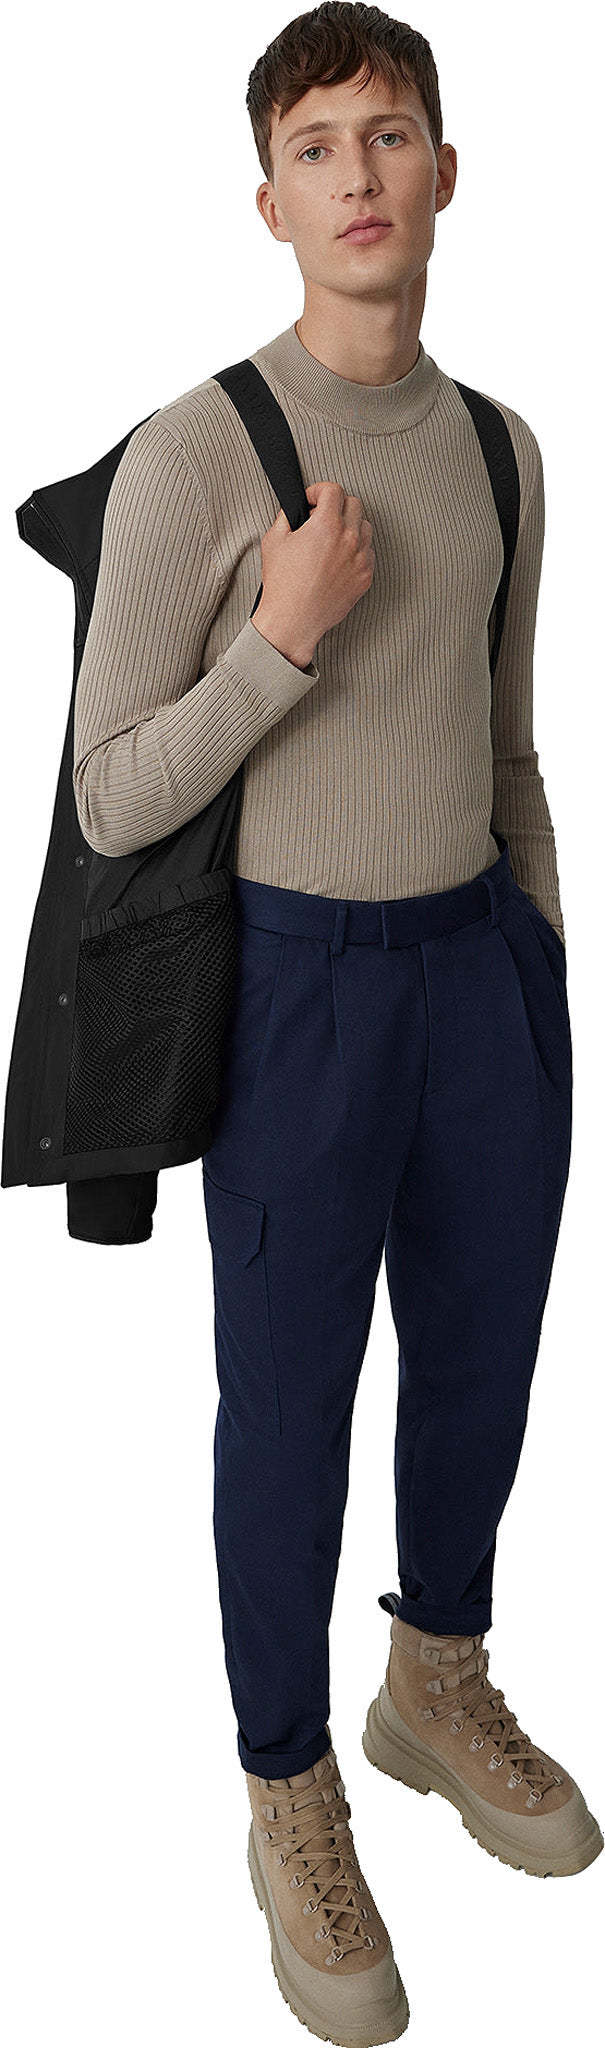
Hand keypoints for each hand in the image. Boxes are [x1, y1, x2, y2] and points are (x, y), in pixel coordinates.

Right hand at [252, 480, 374, 668]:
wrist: (293, 621)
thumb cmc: (282, 585)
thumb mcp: (273, 540)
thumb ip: (286, 515)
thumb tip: (295, 508)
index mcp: (327, 525)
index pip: (334, 490)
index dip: (319, 491)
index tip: (312, 500)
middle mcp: (349, 539)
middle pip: (354, 504)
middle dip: (336, 505)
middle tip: (321, 517)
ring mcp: (361, 559)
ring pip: (365, 527)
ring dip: (350, 526)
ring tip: (332, 539)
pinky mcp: (366, 577)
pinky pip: (368, 552)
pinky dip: (356, 550)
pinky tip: (338, 559)